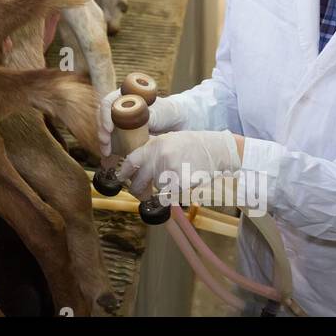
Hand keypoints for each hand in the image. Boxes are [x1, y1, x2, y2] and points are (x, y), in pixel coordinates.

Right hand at [97, 91, 182, 156]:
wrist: (179, 124)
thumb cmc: (170, 112)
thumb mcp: (162, 113)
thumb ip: (149, 115)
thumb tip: (136, 122)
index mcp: (126, 97)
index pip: (108, 103)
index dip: (104, 115)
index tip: (109, 129)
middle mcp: (120, 109)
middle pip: (103, 118)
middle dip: (102, 133)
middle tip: (106, 146)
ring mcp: (120, 123)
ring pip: (106, 132)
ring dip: (104, 144)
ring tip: (107, 156)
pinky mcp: (124, 136)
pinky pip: (113, 143)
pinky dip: (111, 151)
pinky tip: (110, 160)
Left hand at [116, 130, 242, 196]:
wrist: (215, 149)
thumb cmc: (191, 145)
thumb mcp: (167, 140)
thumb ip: (151, 151)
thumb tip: (134, 164)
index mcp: (153, 146)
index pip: (130, 162)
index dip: (123, 173)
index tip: (119, 179)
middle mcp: (158, 158)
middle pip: (139, 182)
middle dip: (137, 190)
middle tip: (141, 193)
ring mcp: (169, 171)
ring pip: (157, 188)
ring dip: (162, 188)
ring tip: (176, 176)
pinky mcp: (180, 183)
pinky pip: (170, 195)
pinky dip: (174, 193)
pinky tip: (183, 182)